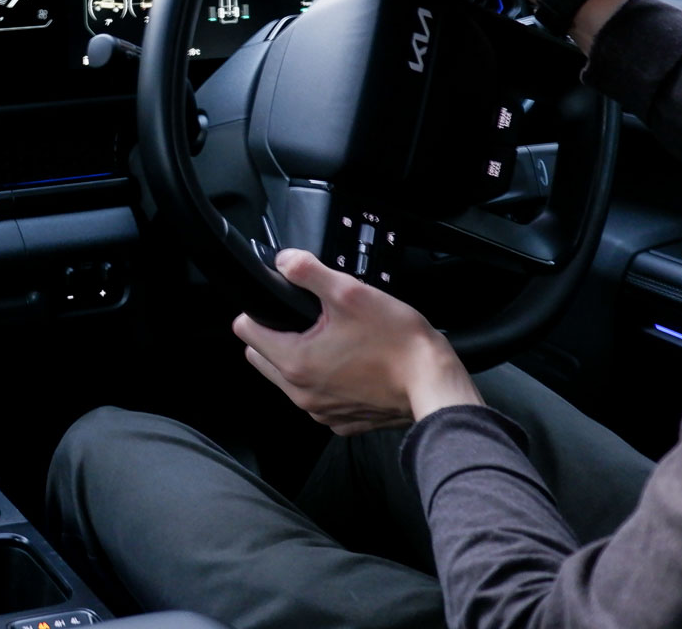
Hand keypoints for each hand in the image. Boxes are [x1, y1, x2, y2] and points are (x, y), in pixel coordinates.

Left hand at [232, 249, 481, 435]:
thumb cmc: (399, 344)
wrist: (436, 385)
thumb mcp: (350, 293)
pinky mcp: (341, 421)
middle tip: (306, 319)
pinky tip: (349, 364)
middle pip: (261, 356)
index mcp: (295, 361)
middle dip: (274, 334)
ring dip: (299, 358)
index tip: (279, 303)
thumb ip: (307, 272)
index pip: (245, 330)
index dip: (257, 309)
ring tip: (332, 339)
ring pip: (287, 378)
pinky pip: (317, 397)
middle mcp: (301, 393)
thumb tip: (283, 260)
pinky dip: (325, 381)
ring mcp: (320, 411)